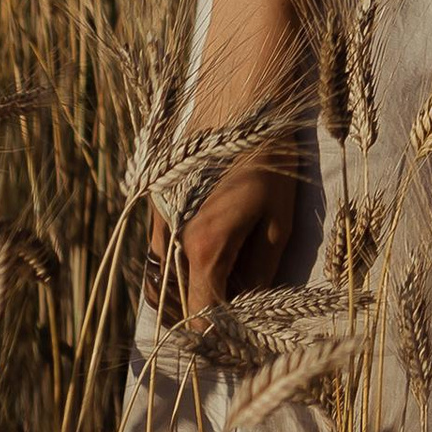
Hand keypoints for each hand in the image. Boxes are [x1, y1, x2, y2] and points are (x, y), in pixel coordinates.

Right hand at [151, 151, 296, 318]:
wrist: (242, 97)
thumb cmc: (269, 158)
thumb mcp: (278, 219)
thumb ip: (260, 270)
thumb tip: (249, 305)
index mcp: (203, 248)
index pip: (201, 316)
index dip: (220, 334)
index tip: (239, 334)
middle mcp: (171, 239)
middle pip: (176, 303)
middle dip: (202, 316)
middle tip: (232, 315)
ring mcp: (156, 219)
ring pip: (160, 280)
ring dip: (184, 293)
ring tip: (218, 287)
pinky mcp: (153, 201)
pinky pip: (156, 251)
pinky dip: (174, 266)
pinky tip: (202, 255)